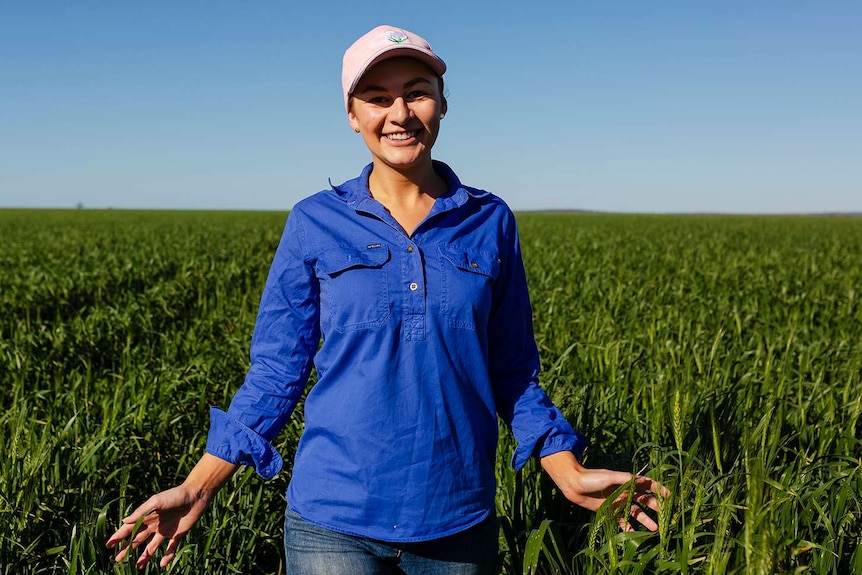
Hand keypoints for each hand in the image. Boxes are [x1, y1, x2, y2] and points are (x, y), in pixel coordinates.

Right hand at [106, 484, 209, 568]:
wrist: (196, 495)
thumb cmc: (175, 495)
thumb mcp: (156, 501)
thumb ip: (140, 512)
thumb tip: (124, 521)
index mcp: (147, 516)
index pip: (130, 528)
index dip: (119, 536)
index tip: (109, 545)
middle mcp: (155, 524)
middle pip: (138, 539)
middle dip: (127, 549)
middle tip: (117, 559)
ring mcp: (166, 530)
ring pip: (152, 547)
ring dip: (144, 556)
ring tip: (137, 566)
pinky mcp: (178, 534)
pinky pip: (171, 548)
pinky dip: (167, 556)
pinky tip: (162, 565)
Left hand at [540, 451, 669, 531]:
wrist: (574, 485)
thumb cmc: (592, 477)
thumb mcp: (610, 476)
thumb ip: (626, 479)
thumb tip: (643, 480)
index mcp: (627, 482)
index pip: (647, 485)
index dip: (658, 489)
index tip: (670, 495)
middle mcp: (625, 492)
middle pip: (644, 501)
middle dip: (656, 507)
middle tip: (666, 516)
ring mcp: (618, 502)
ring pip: (635, 513)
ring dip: (645, 520)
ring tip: (655, 528)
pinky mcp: (610, 511)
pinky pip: (622, 521)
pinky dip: (629, 527)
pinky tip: (636, 534)